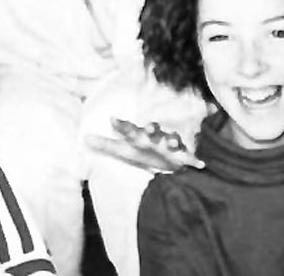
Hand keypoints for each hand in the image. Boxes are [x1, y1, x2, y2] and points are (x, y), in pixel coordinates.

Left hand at [86, 117, 204, 172]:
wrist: (169, 160)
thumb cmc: (144, 151)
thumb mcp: (125, 150)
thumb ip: (106, 144)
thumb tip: (84, 138)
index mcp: (139, 135)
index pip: (127, 129)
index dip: (120, 125)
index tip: (111, 120)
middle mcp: (154, 137)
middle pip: (152, 130)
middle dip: (150, 128)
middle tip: (147, 128)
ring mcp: (169, 145)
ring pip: (172, 139)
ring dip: (172, 140)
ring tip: (171, 142)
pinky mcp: (182, 155)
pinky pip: (189, 157)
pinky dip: (194, 159)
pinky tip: (199, 163)